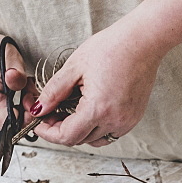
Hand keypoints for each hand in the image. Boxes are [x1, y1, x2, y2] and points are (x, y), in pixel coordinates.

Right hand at [0, 30, 36, 129]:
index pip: (17, 124)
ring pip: (15, 122)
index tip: (31, 94)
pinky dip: (17, 107)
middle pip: (18, 125)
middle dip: (28, 109)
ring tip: (19, 88)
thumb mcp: (8, 56)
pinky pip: (9, 118)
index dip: (31, 112)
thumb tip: (18, 82)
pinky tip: (14, 94)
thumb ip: (17, 73)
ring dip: (23, 108)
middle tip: (26, 88)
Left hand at [31, 19, 163, 147]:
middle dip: (60, 130)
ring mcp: (127, 122)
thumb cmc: (112, 48)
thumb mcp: (75, 67)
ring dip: (79, 131)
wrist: (143, 42)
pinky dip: (96, 128)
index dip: (48, 132)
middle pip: (80, 140)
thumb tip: (39, 109)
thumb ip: (54, 92)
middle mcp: (115, 121)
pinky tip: (89, 111)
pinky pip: (110, 133)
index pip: (67, 136)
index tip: (38, 123)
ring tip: (68, 111)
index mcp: (98, 109)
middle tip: (49, 112)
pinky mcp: (133, 118)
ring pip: (95, 140)